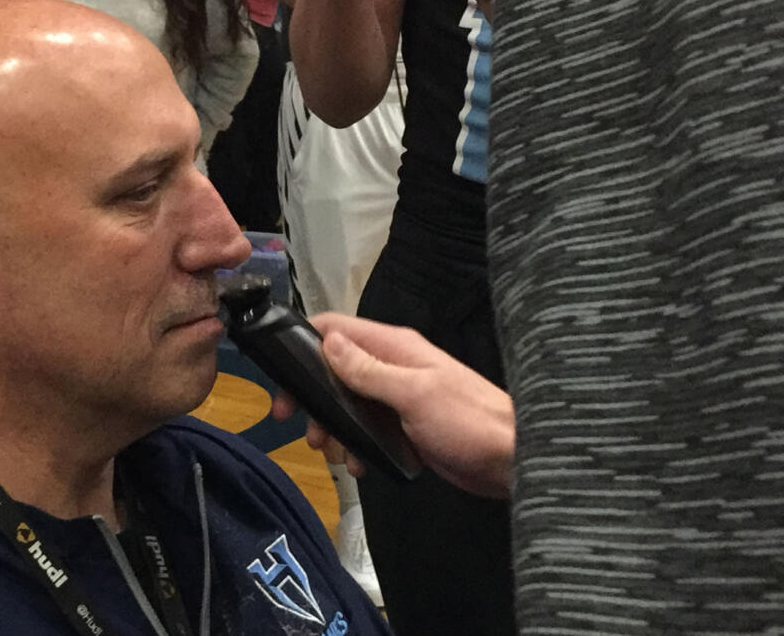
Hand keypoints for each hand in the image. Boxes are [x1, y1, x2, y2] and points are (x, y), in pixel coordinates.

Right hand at [271, 313, 514, 497]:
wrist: (512, 461)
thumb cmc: (469, 421)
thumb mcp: (413, 393)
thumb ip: (368, 369)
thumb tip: (328, 342)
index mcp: (393, 347)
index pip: (336, 328)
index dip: (303, 344)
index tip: (281, 373)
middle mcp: (391, 366)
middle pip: (332, 370)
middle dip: (311, 397)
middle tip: (296, 424)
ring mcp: (396, 397)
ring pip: (345, 404)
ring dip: (332, 427)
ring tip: (330, 450)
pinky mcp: (401, 427)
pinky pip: (364, 430)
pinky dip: (354, 446)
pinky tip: (357, 465)